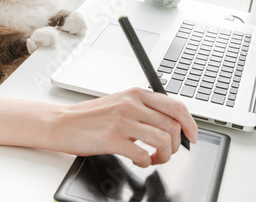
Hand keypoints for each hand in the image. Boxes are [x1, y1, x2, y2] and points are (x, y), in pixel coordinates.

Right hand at [54, 88, 197, 166]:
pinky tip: (139, 160)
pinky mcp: (112, 138)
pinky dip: (146, 162)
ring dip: (164, 156)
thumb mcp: (121, 102)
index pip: (176, 106)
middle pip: (172, 126)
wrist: (63, 122)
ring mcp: (122, 121)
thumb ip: (145, 109)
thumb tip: (171, 124)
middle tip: (168, 152)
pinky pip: (143, 154)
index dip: (191, 124)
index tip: (192, 136)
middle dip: (176, 145)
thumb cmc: (91, 115)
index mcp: (136, 94)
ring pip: (162, 140)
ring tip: (155, 159)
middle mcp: (132, 104)